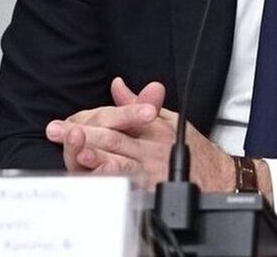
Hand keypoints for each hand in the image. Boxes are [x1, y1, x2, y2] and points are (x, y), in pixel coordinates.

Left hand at [45, 77, 235, 192]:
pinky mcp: (153, 191)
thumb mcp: (167, 119)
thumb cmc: (191, 148)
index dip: (88, 120)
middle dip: (83, 135)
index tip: (65, 120)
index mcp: (149, 128)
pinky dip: (113, 184)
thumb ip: (138, 105)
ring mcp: (150, 172)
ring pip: (119, 163)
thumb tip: (117, 86)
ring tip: (77, 152)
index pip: (115, 121)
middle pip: (112, 140)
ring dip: (95, 158)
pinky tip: (97, 181)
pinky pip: (129, 188)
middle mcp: (148, 149)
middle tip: (58, 131)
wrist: (218, 177)